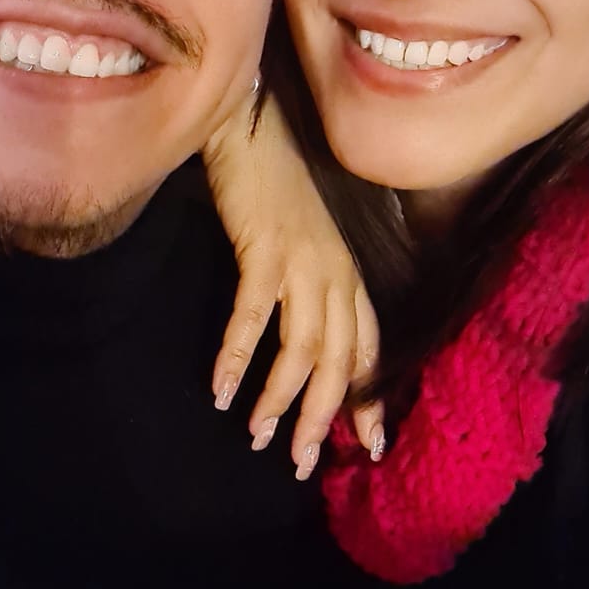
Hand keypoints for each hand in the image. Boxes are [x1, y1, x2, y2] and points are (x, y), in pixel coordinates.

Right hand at [202, 87, 384, 479]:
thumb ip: (308, 285)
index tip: (366, 447)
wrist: (248, 124)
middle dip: (323, 417)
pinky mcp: (265, 247)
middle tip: (301, 464)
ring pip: (304, 347)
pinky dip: (238, 357)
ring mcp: (303, 260)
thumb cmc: (269, 185)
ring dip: (281, 399)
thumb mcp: (303, 242)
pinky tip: (220, 388)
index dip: (368, 399)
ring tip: (260, 437)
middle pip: (339, 360)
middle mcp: (335, 271)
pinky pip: (254, 315)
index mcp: (347, 273)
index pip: (368, 349)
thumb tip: (297, 338)